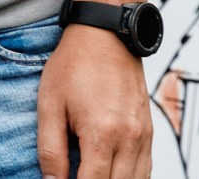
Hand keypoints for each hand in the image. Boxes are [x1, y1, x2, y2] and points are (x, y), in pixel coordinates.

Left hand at [38, 24, 152, 178]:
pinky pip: (146, 169)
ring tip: (92, 174)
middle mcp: (129, 138)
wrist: (105, 34)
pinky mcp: (149, 131)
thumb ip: (51, 150)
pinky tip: (112, 175)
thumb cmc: (75, 64)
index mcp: (102, 134)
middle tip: (76, 176)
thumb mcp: (50, 105)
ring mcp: (143, 136)